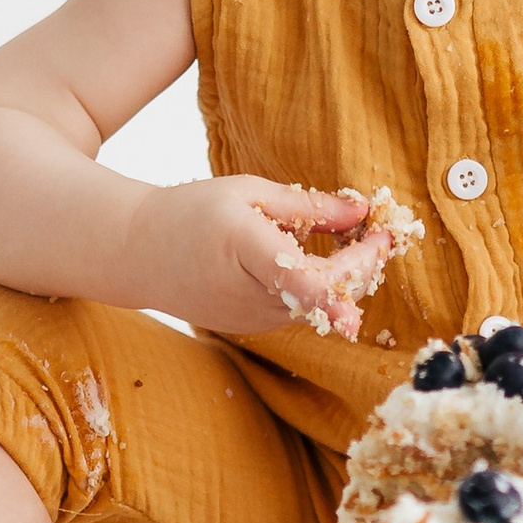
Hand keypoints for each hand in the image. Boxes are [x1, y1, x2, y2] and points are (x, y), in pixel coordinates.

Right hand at [121, 178, 394, 342]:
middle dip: (363, 264)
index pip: (302, 279)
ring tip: (356, 240)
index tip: (378, 259)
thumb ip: (307, 206)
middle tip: (382, 232)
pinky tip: (321, 260)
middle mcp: (251, 294)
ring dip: (345, 277)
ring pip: (319, 304)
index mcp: (244, 248)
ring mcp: (254, 320)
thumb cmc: (193, 214)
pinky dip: (321, 288)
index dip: (343, 282)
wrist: (140, 255)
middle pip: (326, 291)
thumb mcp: (248, 193)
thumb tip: (361, 210)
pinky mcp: (256, 329)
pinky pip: (302, 310)